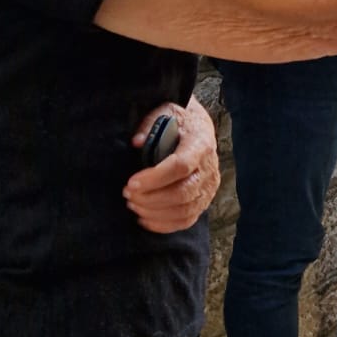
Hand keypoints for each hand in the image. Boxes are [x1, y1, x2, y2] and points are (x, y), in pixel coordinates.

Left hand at [125, 96, 219, 233]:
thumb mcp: (164, 111)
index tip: (131, 183)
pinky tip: (143, 218)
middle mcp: (209, 169)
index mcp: (200, 144)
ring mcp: (208, 188)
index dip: (154, 178)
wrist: (198, 128)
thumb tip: (137, 142)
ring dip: (154, 212)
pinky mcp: (204, 201)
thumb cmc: (178, 121)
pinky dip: (163, 224)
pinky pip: (186, 221)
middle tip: (127, 194)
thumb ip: (149, 124)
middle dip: (151, 198)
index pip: (180, 166)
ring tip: (132, 204)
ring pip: (184, 210)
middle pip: (182, 193)